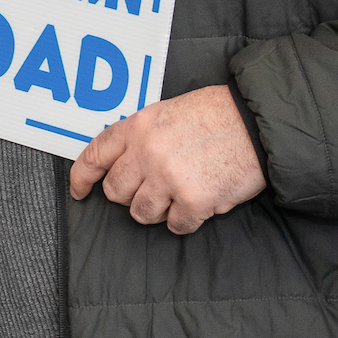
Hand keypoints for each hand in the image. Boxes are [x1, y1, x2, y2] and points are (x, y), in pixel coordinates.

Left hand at [68, 85, 264, 235]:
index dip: (82, 178)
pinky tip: (200, 202)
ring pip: (141, 213)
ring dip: (159, 209)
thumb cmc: (216, 115)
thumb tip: (122, 163)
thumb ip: (141, 136)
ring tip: (180, 193)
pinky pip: (176, 226)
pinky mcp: (193, 201)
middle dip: (132, 194)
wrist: (258, 123)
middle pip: (116, 192)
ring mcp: (168, 178)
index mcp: (138, 127)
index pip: (94, 156)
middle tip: (156, 186)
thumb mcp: (168, 112)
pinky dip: (187, 220)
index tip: (80, 192)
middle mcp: (147, 152)